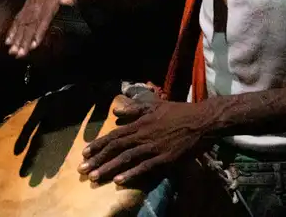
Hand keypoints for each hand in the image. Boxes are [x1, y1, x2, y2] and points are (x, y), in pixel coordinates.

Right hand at [5, 0, 98, 57]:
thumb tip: (68, 0)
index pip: (44, 16)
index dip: (39, 31)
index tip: (33, 45)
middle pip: (31, 20)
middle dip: (24, 38)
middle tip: (18, 53)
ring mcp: (33, 0)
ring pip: (23, 20)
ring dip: (17, 37)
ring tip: (12, 50)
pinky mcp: (30, 2)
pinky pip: (20, 16)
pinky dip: (14, 29)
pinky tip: (9, 39)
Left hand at [78, 98, 208, 185]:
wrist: (202, 120)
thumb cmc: (179, 112)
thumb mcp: (155, 105)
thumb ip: (135, 109)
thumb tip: (116, 111)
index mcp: (140, 123)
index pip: (115, 135)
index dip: (98, 144)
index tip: (84, 152)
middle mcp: (144, 135)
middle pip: (116, 148)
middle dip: (98, 159)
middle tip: (83, 169)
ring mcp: (154, 147)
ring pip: (127, 158)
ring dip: (109, 168)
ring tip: (95, 177)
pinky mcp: (165, 158)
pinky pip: (145, 167)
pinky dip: (131, 174)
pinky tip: (119, 180)